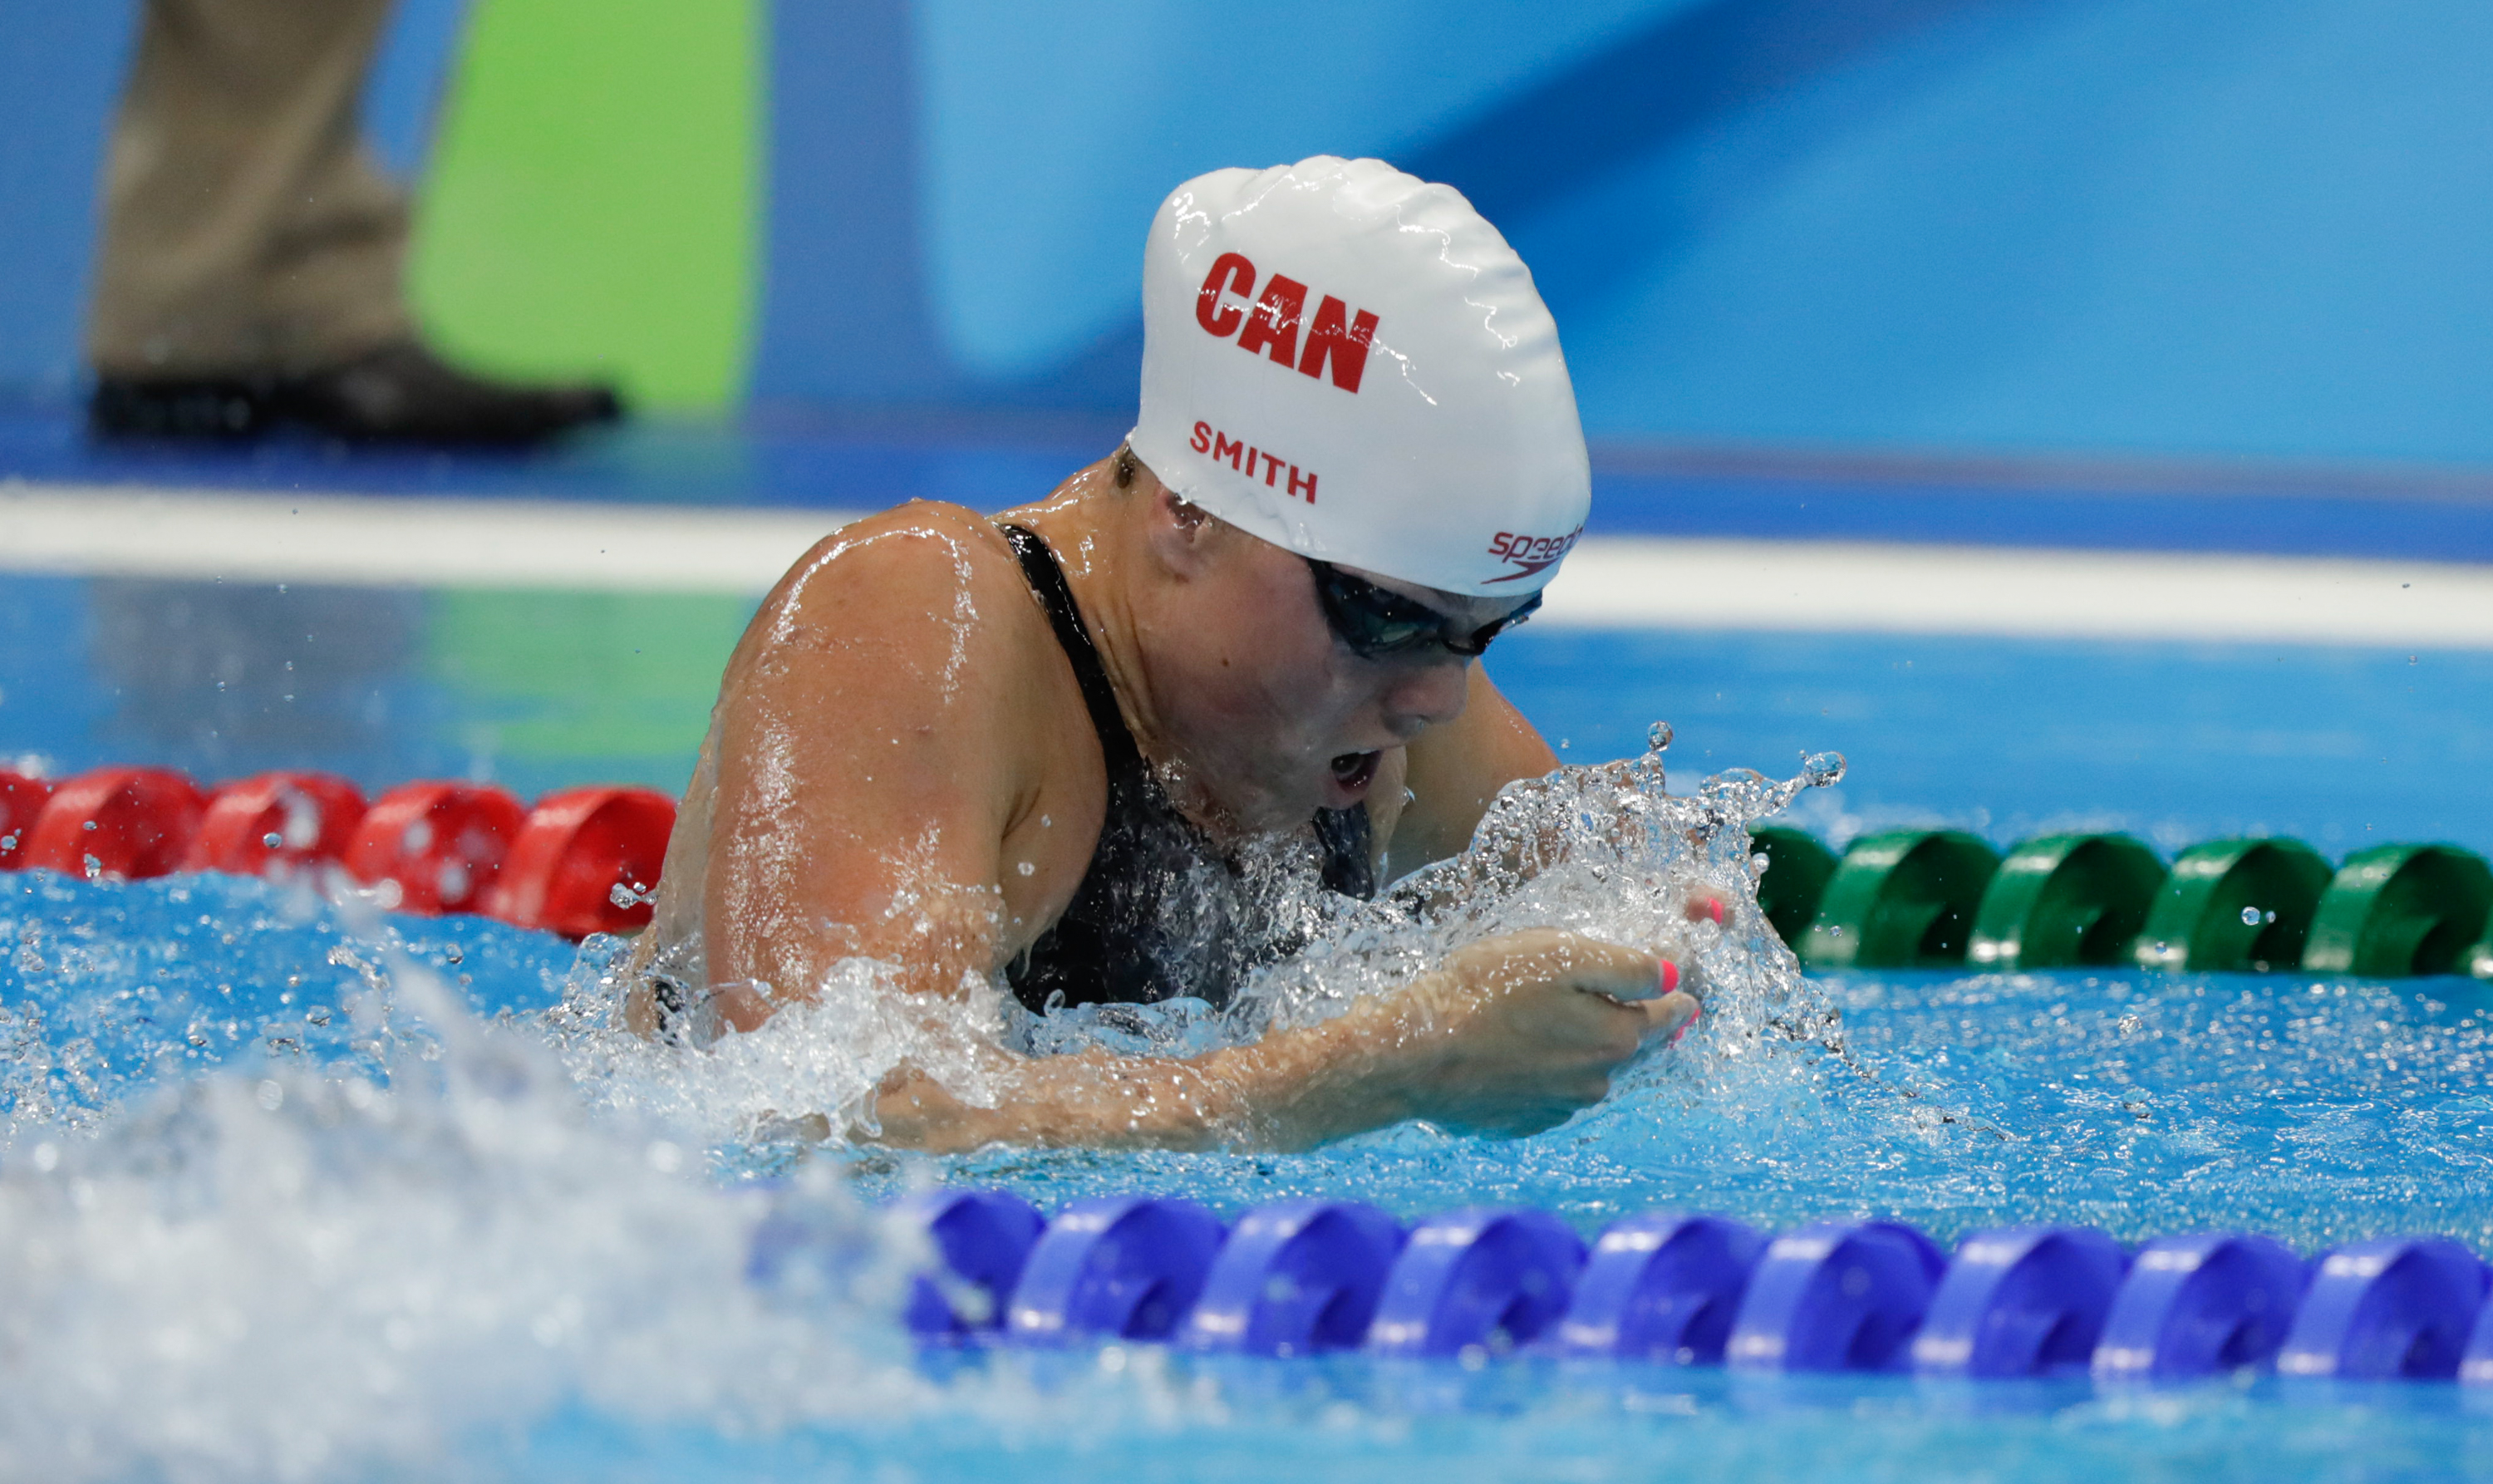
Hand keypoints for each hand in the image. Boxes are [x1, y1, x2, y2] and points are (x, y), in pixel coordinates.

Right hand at [1365, 928, 1696, 1137]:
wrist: (1413, 1054)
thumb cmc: (1483, 993)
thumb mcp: (1561, 956)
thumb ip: (1626, 966)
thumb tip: (1673, 974)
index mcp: (1614, 1039)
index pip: (1667, 1015)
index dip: (1674, 996)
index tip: (1682, 990)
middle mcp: (1595, 1081)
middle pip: (1629, 1047)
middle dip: (1630, 1023)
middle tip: (1622, 1002)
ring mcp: (1557, 1108)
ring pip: (1587, 1071)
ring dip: (1582, 1049)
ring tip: (1556, 1024)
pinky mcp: (1521, 1122)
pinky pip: (1549, 1093)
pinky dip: (1545, 1073)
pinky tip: (1519, 1054)